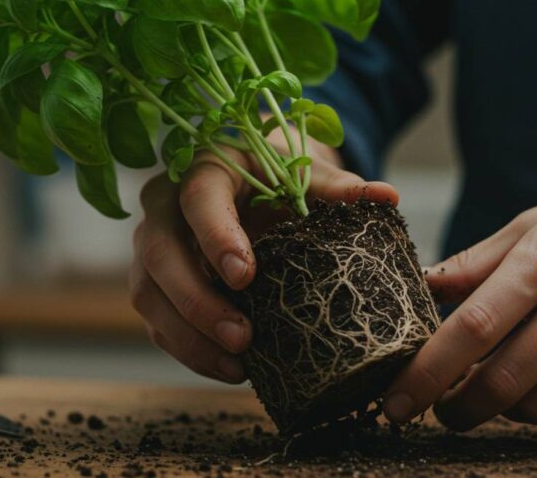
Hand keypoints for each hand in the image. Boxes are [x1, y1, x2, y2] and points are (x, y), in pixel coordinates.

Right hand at [129, 134, 397, 382]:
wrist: (250, 181)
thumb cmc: (277, 175)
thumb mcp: (305, 174)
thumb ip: (340, 188)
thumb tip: (387, 197)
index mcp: (202, 169)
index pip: (197, 200)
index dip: (216, 238)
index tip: (246, 276)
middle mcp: (164, 205)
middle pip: (159, 251)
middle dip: (197, 299)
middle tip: (243, 336)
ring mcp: (152, 245)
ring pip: (149, 293)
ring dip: (189, 335)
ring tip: (239, 364)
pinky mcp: (153, 282)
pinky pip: (157, 321)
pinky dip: (189, 350)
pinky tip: (230, 368)